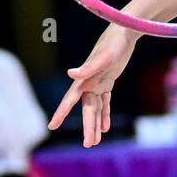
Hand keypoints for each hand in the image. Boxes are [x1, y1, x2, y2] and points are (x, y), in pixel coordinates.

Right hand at [48, 24, 137, 146]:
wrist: (125, 32)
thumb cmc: (113, 43)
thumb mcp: (104, 56)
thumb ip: (88, 67)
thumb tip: (70, 73)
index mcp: (84, 79)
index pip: (70, 100)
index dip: (61, 113)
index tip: (51, 126)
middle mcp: (88, 83)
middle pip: (87, 109)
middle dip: (88, 127)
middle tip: (89, 145)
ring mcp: (98, 82)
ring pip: (95, 108)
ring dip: (95, 124)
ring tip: (95, 141)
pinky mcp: (108, 80)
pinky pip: (105, 101)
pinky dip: (105, 113)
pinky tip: (105, 127)